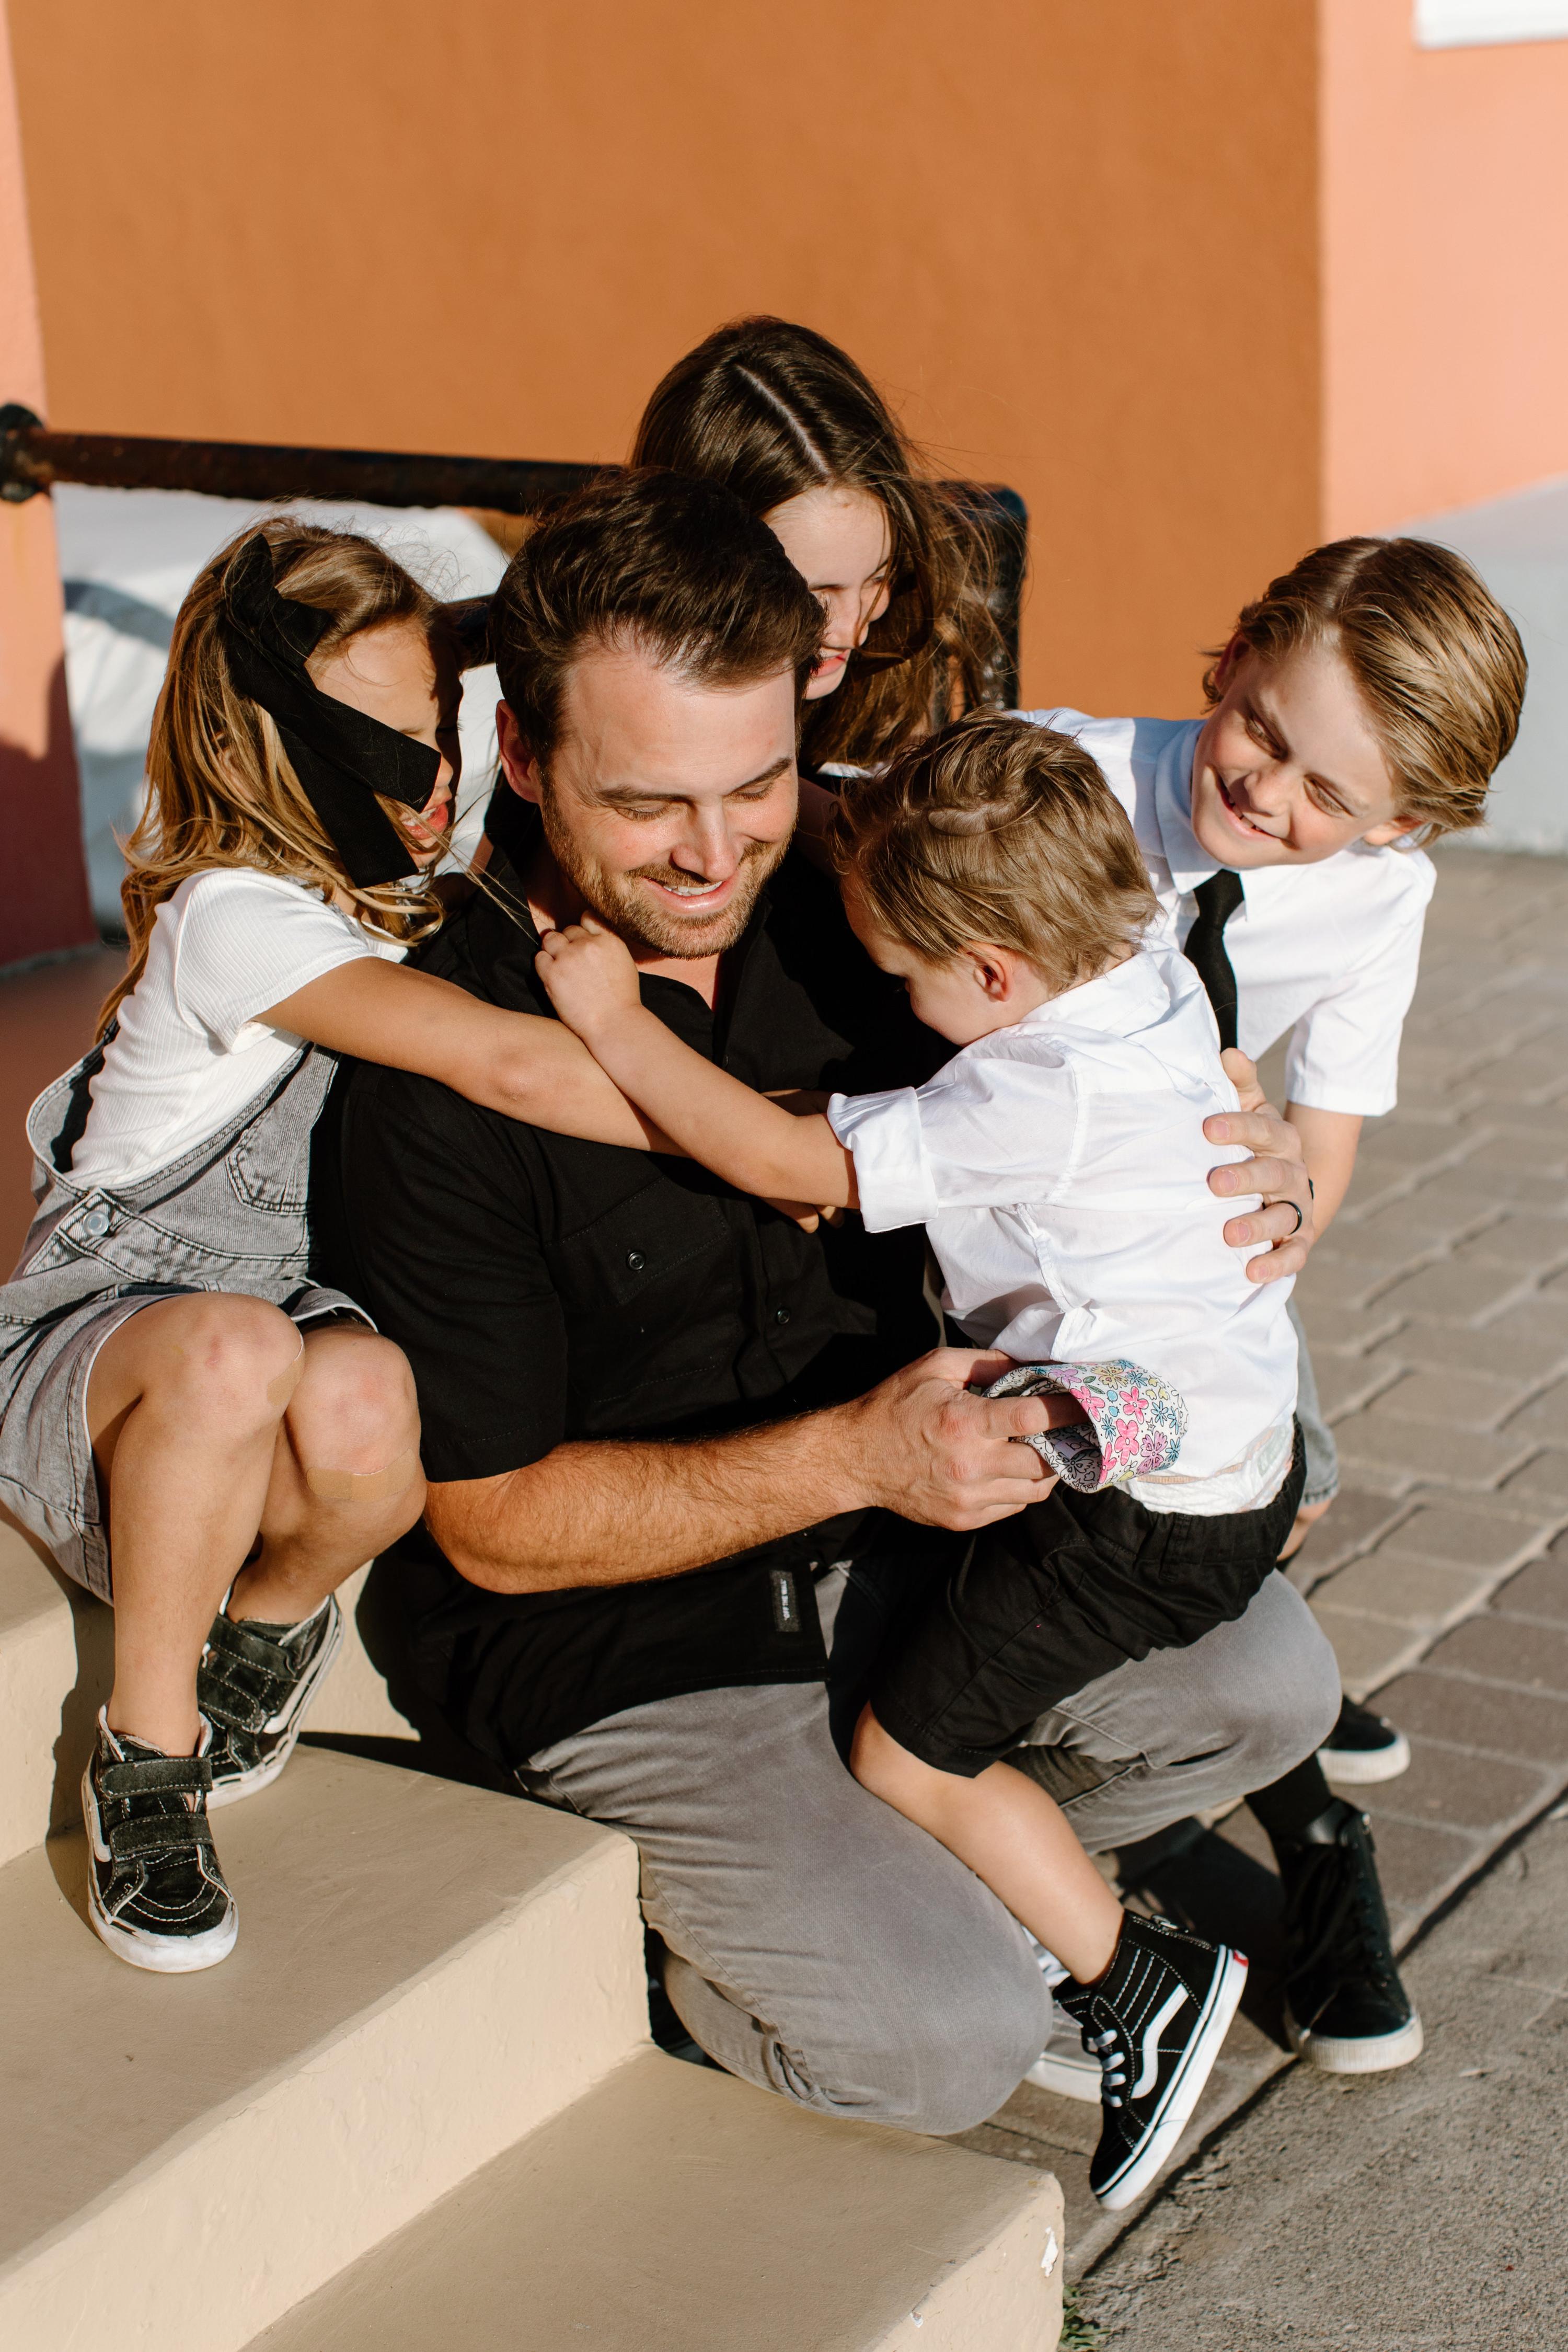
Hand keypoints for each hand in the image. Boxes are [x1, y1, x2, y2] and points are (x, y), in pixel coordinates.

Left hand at [535, 916, 643, 1040]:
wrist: (614, 1024)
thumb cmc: (622, 998)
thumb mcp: (624, 961)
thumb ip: (607, 942)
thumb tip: (589, 929)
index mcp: (608, 940)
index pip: (586, 919)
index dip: (582, 932)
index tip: (582, 944)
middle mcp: (587, 944)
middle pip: (567, 930)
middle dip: (567, 942)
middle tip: (571, 961)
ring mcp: (568, 957)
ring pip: (550, 939)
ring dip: (553, 950)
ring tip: (560, 967)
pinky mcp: (552, 973)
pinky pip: (539, 957)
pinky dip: (544, 964)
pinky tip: (553, 976)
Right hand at [837, 1347, 1074, 1529]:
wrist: (855, 1458)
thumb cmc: (893, 1406)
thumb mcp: (933, 1368)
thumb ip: (983, 1361)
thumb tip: (1026, 1365)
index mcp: (965, 1422)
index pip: (1035, 1418)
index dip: (1068, 1410)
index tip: (1088, 1405)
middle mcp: (971, 1465)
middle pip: (1044, 1463)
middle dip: (1063, 1446)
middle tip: (1069, 1432)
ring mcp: (967, 1498)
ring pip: (1034, 1492)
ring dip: (1046, 1472)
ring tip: (1044, 1452)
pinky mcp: (962, 1520)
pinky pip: (1012, 1508)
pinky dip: (1020, 1490)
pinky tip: (1011, 1471)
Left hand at [1206, 1050, 1313, 1283]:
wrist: (1288, 1185)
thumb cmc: (1256, 1145)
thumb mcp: (1249, 1110)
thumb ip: (1239, 1084)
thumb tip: (1227, 1052)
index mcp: (1279, 1138)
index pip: (1261, 1130)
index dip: (1237, 1128)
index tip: (1207, 1128)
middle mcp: (1292, 1172)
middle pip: (1272, 1174)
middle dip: (1244, 1178)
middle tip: (1213, 1183)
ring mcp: (1297, 1207)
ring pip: (1283, 1215)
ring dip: (1258, 1225)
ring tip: (1229, 1233)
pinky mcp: (1299, 1240)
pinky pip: (1293, 1254)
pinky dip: (1276, 1265)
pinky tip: (1252, 1273)